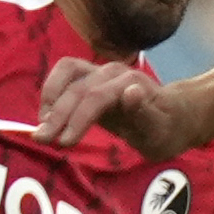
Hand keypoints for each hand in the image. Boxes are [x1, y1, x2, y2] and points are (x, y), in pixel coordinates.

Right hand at [36, 55, 197, 154]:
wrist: (172, 115)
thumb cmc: (166, 127)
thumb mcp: (160, 129)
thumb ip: (144, 113)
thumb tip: (130, 92)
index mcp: (130, 83)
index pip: (97, 97)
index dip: (78, 119)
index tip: (65, 142)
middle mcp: (113, 72)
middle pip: (78, 87)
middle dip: (58, 114)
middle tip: (42, 140)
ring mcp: (100, 71)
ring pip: (67, 71)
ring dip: (50, 96)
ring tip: (41, 125)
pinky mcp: (90, 78)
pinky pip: (65, 75)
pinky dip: (52, 92)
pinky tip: (46, 117)